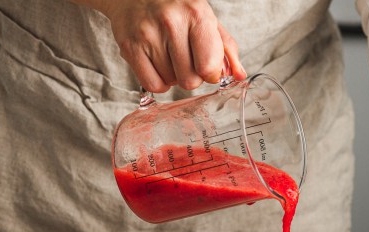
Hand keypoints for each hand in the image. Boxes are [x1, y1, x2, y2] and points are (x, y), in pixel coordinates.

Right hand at [86, 0, 245, 91]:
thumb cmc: (176, 9)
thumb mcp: (206, 20)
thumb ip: (226, 49)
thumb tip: (239, 75)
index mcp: (196, 14)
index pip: (208, 67)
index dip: (210, 73)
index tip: (206, 65)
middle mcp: (170, 23)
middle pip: (190, 80)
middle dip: (191, 75)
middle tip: (184, 57)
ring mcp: (147, 35)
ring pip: (172, 83)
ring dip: (173, 75)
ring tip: (168, 54)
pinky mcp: (129, 47)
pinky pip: (153, 85)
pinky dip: (158, 81)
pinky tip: (157, 63)